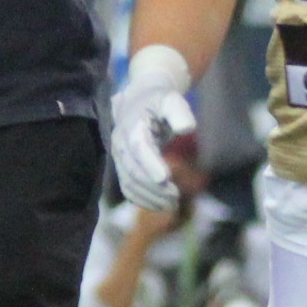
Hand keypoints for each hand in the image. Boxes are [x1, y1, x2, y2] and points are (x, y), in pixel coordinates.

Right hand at [112, 45, 195, 212]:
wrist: (138, 101)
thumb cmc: (159, 101)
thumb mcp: (172, 100)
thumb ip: (180, 112)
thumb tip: (188, 128)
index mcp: (132, 126)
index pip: (139, 148)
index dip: (150, 164)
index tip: (165, 178)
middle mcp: (121, 144)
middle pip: (133, 171)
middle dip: (154, 187)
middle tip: (176, 197)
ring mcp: (119, 158)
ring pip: (129, 184)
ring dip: (149, 198)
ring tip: (172, 204)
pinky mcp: (122, 168)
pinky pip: (128, 189)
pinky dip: (143, 200)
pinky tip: (161, 205)